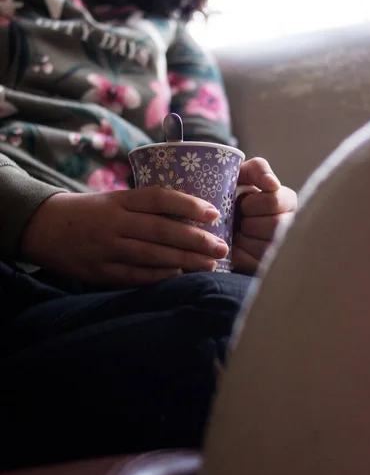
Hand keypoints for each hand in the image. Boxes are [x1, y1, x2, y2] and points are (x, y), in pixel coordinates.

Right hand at [20, 187, 228, 286]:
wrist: (43, 227)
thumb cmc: (88, 212)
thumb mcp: (113, 199)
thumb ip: (144, 206)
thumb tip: (187, 213)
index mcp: (119, 200)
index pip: (159, 198)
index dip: (188, 204)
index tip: (213, 212)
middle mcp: (115, 223)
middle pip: (161, 229)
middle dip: (196, 239)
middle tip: (221, 246)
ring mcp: (107, 248)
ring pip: (152, 254)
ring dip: (184, 260)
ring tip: (210, 264)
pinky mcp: (99, 271)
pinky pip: (134, 275)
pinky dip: (158, 276)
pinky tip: (179, 276)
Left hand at [232, 158, 296, 274]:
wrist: (215, 222)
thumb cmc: (231, 195)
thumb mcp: (243, 175)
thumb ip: (258, 170)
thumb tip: (272, 184)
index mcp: (288, 201)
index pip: (274, 201)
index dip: (252, 204)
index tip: (242, 203)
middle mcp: (291, 225)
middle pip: (275, 226)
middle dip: (249, 222)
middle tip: (239, 220)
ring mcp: (282, 248)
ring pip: (265, 247)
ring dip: (244, 239)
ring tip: (238, 233)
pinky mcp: (267, 267)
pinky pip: (253, 263)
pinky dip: (238, 254)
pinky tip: (236, 247)